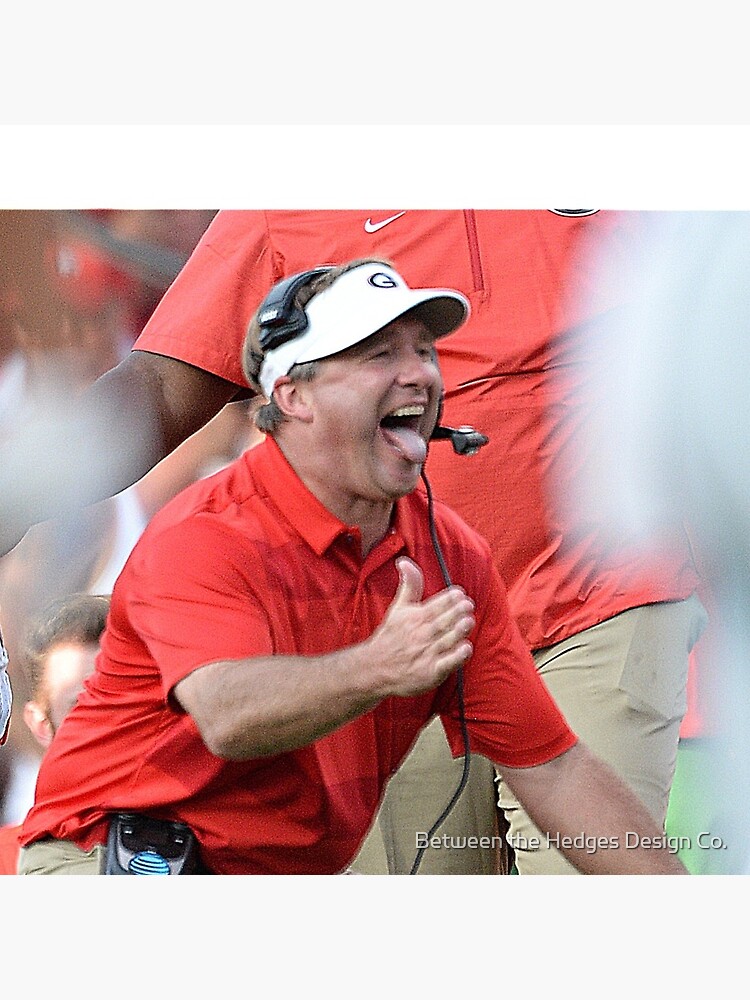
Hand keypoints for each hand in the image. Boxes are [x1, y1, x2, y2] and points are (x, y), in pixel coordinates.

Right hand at [367, 557, 474, 697]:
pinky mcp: (430, 673)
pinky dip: (457, 656)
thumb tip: (404, 561)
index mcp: (415, 618)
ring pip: (446, 640)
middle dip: (456, 612)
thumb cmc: (391, 636)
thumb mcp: (398, 608)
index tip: (460, 593)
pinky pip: (447, 663)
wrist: (376, 669)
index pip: (435, 605)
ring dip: (458, 630)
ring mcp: (426, 654)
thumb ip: (409, 585)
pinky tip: (466, 648)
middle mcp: (421, 635)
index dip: (449, 599)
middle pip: (442, 621)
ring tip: (468, 621)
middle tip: (468, 605)